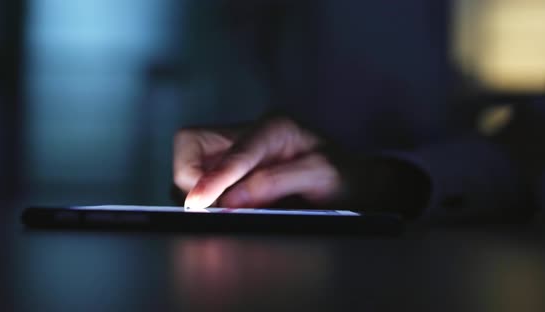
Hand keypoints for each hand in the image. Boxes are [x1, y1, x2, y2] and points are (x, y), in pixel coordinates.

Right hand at [173, 118, 342, 208]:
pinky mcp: (233, 164)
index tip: (196, 203)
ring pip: (191, 159)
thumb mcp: (321, 177)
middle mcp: (251, 131)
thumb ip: (276, 183)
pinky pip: (202, 175)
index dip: (212, 180)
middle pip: (192, 143)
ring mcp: (239, 146)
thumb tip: (233, 199)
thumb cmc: (343, 176)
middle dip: (192, 176)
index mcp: (275, 127)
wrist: (353, 180)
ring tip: (230, 206)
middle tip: (211, 204)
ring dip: (199, 186)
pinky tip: (232, 203)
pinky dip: (209, 191)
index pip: (234, 154)